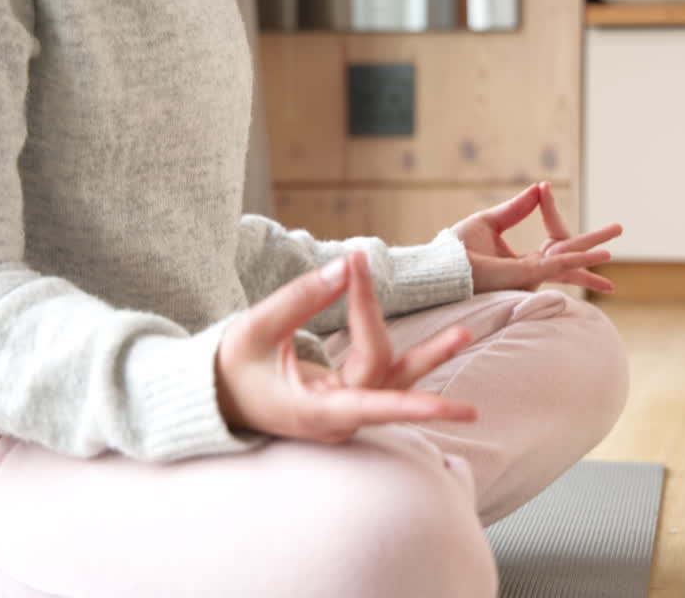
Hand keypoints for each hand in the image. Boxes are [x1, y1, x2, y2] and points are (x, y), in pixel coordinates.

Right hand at [216, 251, 475, 442]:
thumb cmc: (231, 367)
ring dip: (432, 356)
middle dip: (380, 321)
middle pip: (383, 374)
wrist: (217, 396)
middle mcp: (338, 418)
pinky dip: (416, 356)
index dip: (409, 407)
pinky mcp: (353, 396)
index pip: (369, 405)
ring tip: (466, 332)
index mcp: (313, 412)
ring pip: (398, 381)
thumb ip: (301, 298)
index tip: (443, 404)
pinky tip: (449, 341)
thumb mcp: (255, 328)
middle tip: (381, 279)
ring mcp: (348, 410)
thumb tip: (347, 266)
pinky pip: (391, 376)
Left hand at [451, 181, 622, 293]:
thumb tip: (538, 187)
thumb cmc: (456, 252)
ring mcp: (529, 276)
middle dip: (594, 243)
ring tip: (613, 249)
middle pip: (570, 253)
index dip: (553, 212)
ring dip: (592, 254)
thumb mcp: (488, 223)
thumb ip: (515, 209)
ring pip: (568, 262)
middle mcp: (530, 271)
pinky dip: (576, 260)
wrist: (441, 267)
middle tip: (619, 228)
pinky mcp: (523, 276)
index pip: (554, 240)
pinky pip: (555, 266)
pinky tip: (596, 255)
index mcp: (524, 260)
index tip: (546, 188)